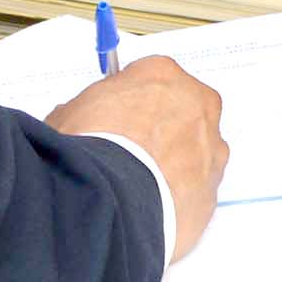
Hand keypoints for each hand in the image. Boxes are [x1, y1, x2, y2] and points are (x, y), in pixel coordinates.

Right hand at [48, 54, 227, 262]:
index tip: (117, 118)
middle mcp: (197, 103)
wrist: (110, 199)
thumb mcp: (68, 114)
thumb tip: (81, 120)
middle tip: (130, 152)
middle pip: (183, 110)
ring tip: (139, 186)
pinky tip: (152, 207)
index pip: (151, 78)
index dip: (131, 101)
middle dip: (161, 128)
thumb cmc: (89, 148)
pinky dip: (179, 195)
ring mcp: (212, 146)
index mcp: (162, 74)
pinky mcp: (214, 187)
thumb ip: (87, 109)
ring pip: (196, 150)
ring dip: (175, 163)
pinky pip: (197, 188)